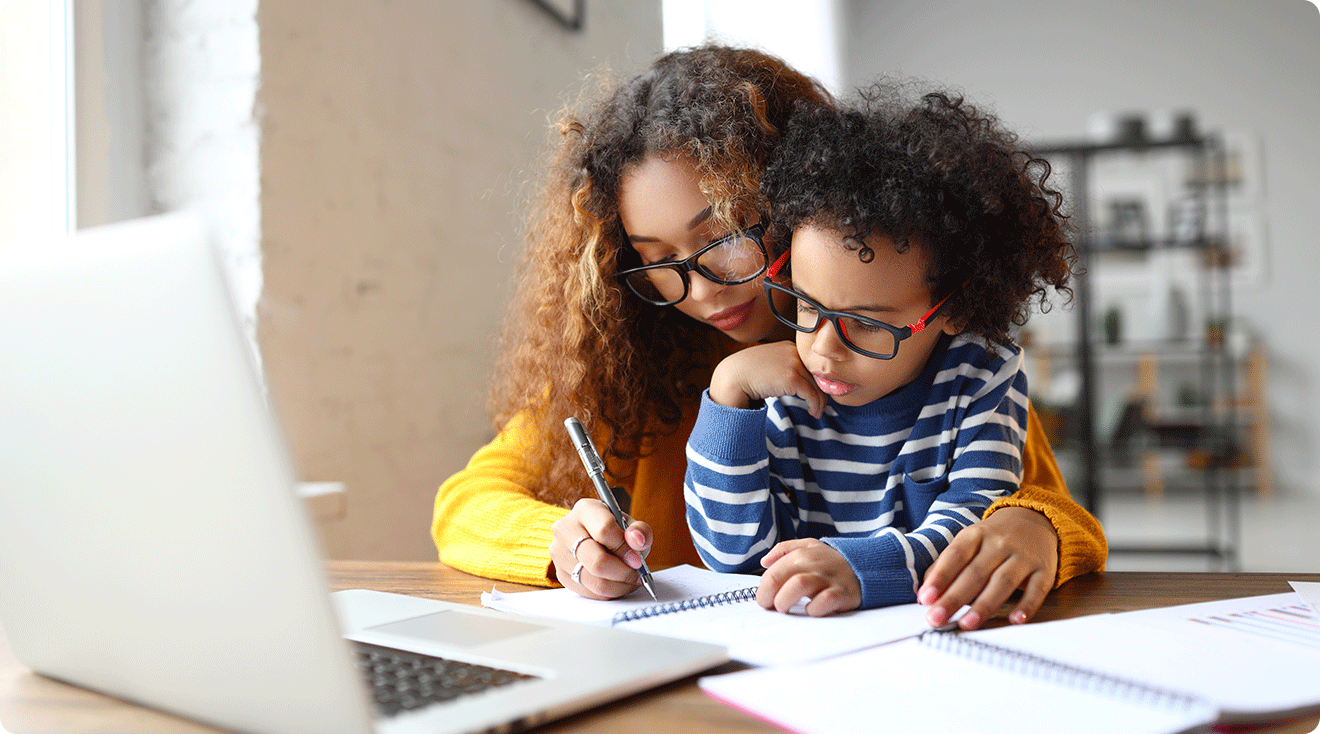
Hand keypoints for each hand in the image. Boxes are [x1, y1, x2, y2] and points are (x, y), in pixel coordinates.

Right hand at [550, 498, 650, 599]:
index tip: (638, 559)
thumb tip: (637, 540)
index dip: (625, 549)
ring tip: (630, 581)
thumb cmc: (615, 530)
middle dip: (623, 572)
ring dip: (619, 586)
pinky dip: (608, 593)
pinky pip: (589, 592)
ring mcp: (559, 553)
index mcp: (585, 509)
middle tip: (637, 574)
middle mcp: (565, 529)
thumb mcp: (631, 525)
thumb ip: (640, 530)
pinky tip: (618, 585)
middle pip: (597, 561)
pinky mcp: (561, 574)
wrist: (594, 538)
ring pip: (593, 581)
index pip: (605, 531)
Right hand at [709, 341, 826, 417]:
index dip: (817, 382)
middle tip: (821, 406)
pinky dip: (815, 405)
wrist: (732, 377)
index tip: (818, 395)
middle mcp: (793, 352)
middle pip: (817, 375)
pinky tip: (813, 412)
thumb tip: (797, 385)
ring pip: (817, 385)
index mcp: (789, 347)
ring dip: (820, 402)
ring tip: (817, 412)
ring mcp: (793, 363)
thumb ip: (784, 369)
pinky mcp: (791, 377)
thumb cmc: (746, 375)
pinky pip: (811, 394)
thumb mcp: (769, 366)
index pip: (811, 366)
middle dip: (821, 392)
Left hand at [756, 539, 861, 615]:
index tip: (765, 600)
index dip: (762, 590)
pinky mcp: (842, 593)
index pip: (771, 573)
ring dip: (785, 600)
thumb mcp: (808, 546)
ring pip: (798, 585)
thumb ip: (783, 550)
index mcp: (800, 555)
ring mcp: (827, 579)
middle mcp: (812, 564)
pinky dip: (814, 609)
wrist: (864, 565)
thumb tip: (764, 562)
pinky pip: (824, 601)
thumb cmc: (831, 560)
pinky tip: (811, 610)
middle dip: (768, 596)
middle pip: (779, 578)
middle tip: (771, 606)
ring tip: (785, 608)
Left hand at [917, 506, 1057, 628]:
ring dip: (984, 605)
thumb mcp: (968, 541)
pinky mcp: (1044, 570)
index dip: (940, 578)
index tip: (925, 598)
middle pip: (975, 573)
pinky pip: (1037, 589)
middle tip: (937, 618)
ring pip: (1002, 582)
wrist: (1035, 518)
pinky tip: (1015, 620)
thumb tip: (925, 593)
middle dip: (954, 598)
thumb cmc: (993, 537)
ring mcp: (1023, 557)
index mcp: (975, 534)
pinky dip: (1027, 605)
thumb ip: (946, 565)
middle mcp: (999, 544)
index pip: (955, 556)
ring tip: (966, 624)